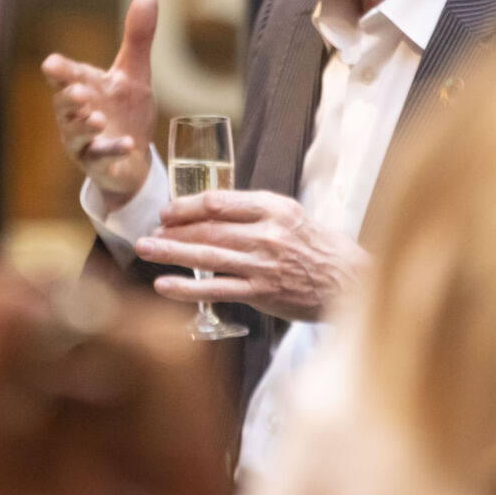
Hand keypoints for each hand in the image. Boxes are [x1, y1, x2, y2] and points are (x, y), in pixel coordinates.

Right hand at [41, 0, 157, 205]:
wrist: (135, 158)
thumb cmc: (127, 112)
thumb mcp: (135, 75)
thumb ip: (138, 39)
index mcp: (85, 89)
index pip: (66, 76)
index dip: (59, 71)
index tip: (52, 64)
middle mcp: (77, 115)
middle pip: (63, 105)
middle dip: (67, 98)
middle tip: (77, 91)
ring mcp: (84, 142)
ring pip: (75, 135)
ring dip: (84, 126)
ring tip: (96, 119)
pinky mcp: (97, 164)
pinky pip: (99, 159)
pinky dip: (111, 150)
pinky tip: (126, 144)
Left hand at [135, 189, 368, 321]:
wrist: (350, 282)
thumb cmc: (318, 247)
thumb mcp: (291, 216)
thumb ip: (255, 212)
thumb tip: (212, 211)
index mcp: (274, 208)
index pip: (219, 202)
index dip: (187, 206)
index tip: (168, 212)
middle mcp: (267, 234)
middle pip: (208, 229)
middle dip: (173, 230)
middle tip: (149, 233)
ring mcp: (262, 265)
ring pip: (207, 256)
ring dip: (171, 252)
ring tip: (145, 249)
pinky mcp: (261, 292)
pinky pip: (216, 289)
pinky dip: (186, 288)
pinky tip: (164, 285)